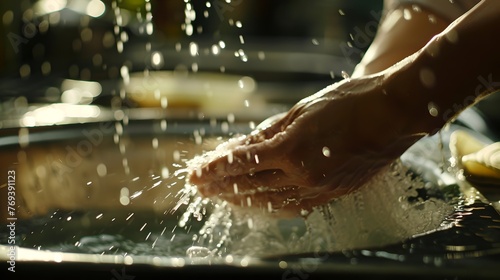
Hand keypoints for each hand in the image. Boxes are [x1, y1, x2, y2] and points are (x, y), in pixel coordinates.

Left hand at [188, 74, 425, 216]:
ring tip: (222, 198)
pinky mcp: (333, 193)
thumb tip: (244, 146)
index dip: (214, 169)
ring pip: (270, 201)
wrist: (393, 114)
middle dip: (220, 187)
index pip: (241, 163)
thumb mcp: (302, 110)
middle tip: (200, 187)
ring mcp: (318, 187)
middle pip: (250, 185)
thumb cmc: (349, 103)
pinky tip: (258, 205)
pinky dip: (271, 206)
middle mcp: (302, 174)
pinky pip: (294, 206)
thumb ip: (271, 131)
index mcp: (291, 148)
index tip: (195, 173)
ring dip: (242, 200)